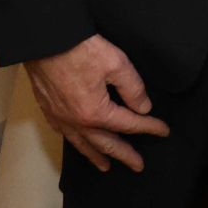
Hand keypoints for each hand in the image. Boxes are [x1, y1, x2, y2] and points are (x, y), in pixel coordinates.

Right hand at [25, 33, 170, 172]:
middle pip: (105, 143)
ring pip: (82, 144)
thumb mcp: (116, 63)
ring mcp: (60, 117)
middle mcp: (77, 121)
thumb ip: (133, 88)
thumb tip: (143, 108)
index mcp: (96, 112)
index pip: (129, 124)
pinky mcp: (48, 108)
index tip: (163, 131)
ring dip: (96, 156)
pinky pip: (64, 133)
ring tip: (106, 166)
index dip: (148, 127)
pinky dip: (75, 142)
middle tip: (138, 165)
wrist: (44, 41)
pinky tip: (79, 142)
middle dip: (124, 154)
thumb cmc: (80, 49)